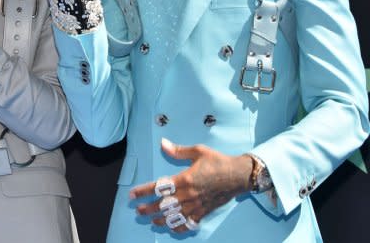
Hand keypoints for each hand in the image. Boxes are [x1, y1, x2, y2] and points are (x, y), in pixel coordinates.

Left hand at [129, 139, 252, 232]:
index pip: (158, 187)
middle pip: (164, 205)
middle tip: (138, 211)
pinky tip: (171, 228)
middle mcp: (189, 194)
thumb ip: (179, 150)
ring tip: (151, 221)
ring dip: (161, 220)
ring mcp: (197, 205)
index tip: (132, 195)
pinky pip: (190, 223)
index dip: (143, 192)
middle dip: (149, 209)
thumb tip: (163, 143)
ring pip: (175, 216)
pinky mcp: (205, 212)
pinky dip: (179, 227)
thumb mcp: (198, 151)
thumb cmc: (218, 161)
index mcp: (185, 179)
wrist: (239, 175)